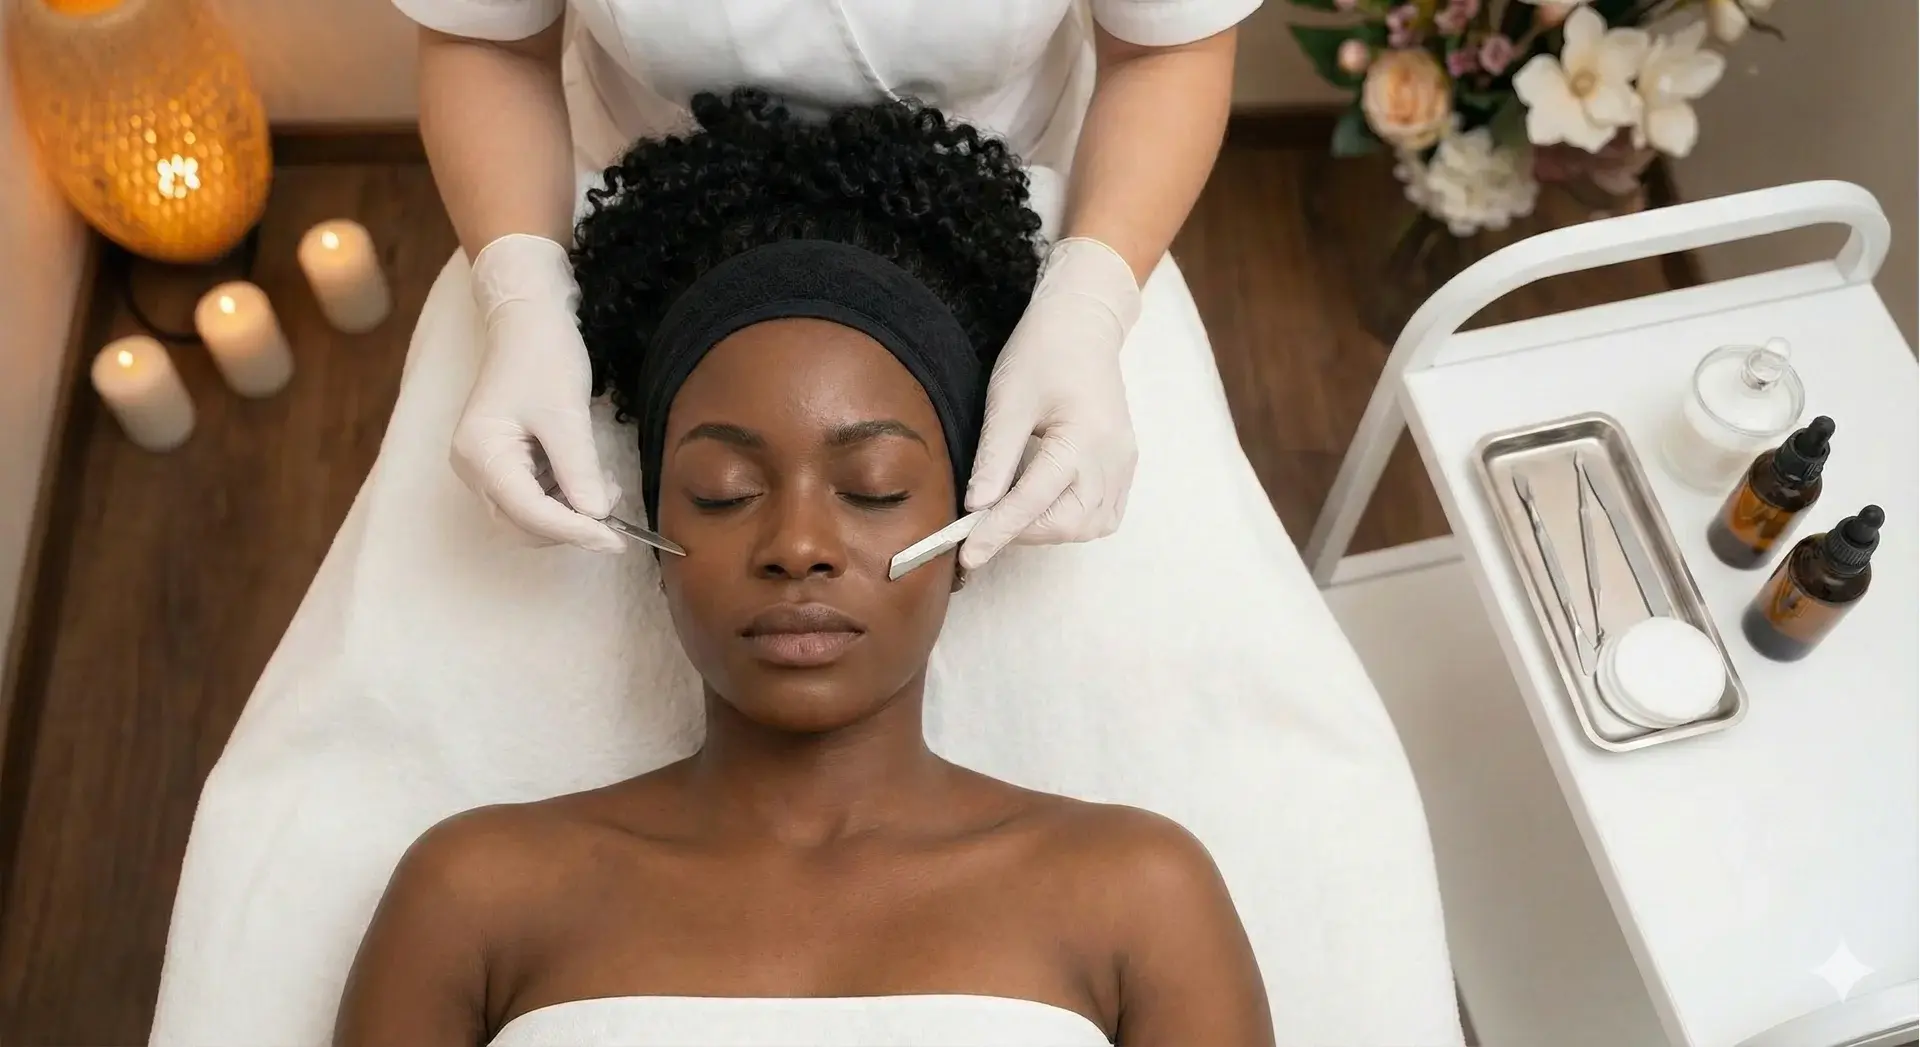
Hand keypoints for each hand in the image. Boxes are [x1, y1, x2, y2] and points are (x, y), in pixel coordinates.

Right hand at [453, 234, 623, 553]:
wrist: (529, 321)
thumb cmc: (544, 357)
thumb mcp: (567, 414)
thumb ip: (580, 470)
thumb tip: (597, 517)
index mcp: (480, 453)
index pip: (527, 512)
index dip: (573, 531)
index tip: (615, 540)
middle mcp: (475, 468)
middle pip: (524, 525)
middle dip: (570, 526)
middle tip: (616, 517)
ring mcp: (487, 468)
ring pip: (531, 518)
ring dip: (571, 514)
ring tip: (606, 488)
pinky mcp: (505, 464)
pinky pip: (535, 498)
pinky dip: (566, 499)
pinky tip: (589, 479)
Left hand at [960, 237, 1143, 569]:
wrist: (1084, 324)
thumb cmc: (1042, 352)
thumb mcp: (1008, 400)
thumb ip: (994, 459)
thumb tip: (975, 509)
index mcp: (1083, 438)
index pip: (1033, 501)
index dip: (997, 531)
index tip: (967, 555)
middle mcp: (1113, 458)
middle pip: (1068, 523)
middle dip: (1023, 531)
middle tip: (984, 522)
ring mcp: (1124, 464)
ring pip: (1088, 526)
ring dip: (1048, 529)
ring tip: (1012, 511)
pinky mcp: (1124, 465)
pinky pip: (1102, 513)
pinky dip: (1071, 520)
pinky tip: (1044, 505)